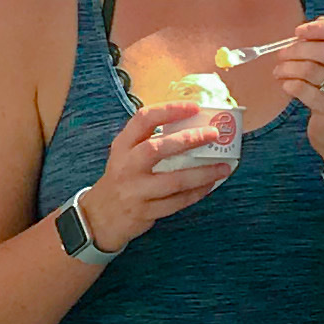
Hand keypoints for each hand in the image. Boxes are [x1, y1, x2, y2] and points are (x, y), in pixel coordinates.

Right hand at [83, 99, 237, 249]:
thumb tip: (192, 125)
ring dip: (202, 173)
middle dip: (188, 139)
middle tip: (213, 134)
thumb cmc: (121, 178)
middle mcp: (126, 166)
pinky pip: (176, 202)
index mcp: (122, 145)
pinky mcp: (145, 212)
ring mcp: (135, 191)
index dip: (170, 110)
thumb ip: (149, 140)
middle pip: (157, 148)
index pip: (143, 119)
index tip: (195, 107)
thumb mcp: (125, 155)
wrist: (99, 217)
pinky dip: (196, 193)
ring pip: (173, 181)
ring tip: (224, 167)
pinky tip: (210, 185)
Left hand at [269, 15, 323, 178]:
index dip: (322, 28)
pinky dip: (291, 84)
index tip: (299, 31)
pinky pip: (306, 91)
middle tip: (282, 53)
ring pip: (314, 71)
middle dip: (300, 49)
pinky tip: (286, 84)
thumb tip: (316, 22)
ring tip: (279, 69)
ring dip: (290, 67)